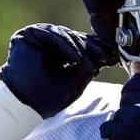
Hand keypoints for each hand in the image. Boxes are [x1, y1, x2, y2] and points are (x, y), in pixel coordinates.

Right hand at [0, 23, 117, 118]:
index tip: (112, 54)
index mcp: (60, 51)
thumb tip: (110, 54)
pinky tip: (74, 59)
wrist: (28, 105)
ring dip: (78, 49)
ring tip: (88, 64)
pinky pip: (50, 35)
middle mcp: (49, 42)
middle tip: (104, 58)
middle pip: (74, 38)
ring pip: (64, 35)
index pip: (80, 44)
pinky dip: (64, 46)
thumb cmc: (50, 96)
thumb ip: (91, 65)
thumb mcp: (78, 78)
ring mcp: (38, 37)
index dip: (96, 48)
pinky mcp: (27, 34)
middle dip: (90, 49)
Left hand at [99, 74, 139, 139]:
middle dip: (131, 107)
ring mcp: (128, 116)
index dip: (135, 92)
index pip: (136, 82)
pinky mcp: (118, 132)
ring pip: (118, 113)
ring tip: (137, 135)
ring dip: (124, 121)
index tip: (137, 100)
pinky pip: (108, 128)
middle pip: (125, 97)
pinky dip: (113, 133)